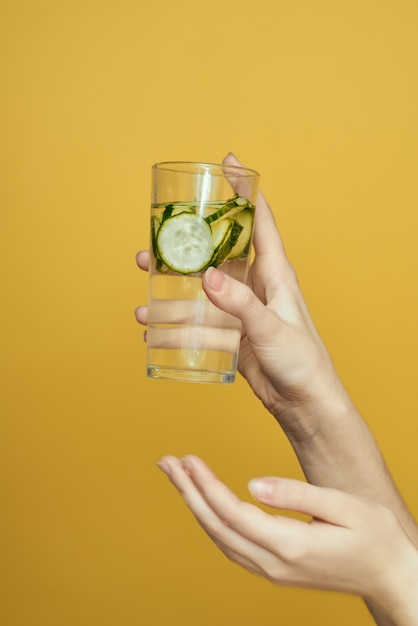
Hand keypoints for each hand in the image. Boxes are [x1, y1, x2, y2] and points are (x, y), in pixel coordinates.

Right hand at [136, 154, 349, 435]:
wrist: (305, 403)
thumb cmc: (302, 361)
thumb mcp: (271, 328)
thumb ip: (240, 303)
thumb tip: (206, 277)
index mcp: (275, 274)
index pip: (259, 220)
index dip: (244, 189)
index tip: (228, 162)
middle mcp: (256, 286)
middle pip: (216, 255)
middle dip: (184, 248)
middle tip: (151, 244)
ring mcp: (242, 310)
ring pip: (200, 294)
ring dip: (171, 296)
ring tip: (142, 300)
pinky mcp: (233, 335)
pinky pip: (200, 325)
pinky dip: (177, 328)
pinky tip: (154, 333)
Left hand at [157, 455, 417, 624]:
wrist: (391, 575)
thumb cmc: (373, 537)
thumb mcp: (342, 507)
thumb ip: (296, 495)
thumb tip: (253, 483)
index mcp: (290, 545)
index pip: (233, 512)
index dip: (206, 485)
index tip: (187, 459)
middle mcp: (274, 563)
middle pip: (216, 526)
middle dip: (188, 492)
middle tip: (166, 463)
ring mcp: (272, 571)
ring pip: (220, 538)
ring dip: (195, 505)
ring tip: (178, 476)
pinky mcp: (275, 570)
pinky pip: (232, 546)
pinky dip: (211, 521)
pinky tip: (204, 503)